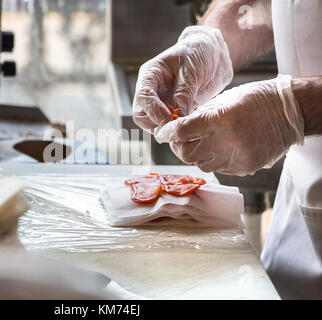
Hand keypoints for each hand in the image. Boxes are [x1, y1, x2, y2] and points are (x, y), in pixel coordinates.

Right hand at [132, 26, 232, 132]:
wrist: (214, 53)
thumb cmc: (199, 52)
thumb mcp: (191, 70)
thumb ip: (184, 93)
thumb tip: (179, 117)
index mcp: (150, 76)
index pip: (143, 97)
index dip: (153, 111)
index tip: (170, 119)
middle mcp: (152, 91)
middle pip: (142, 116)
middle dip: (156, 124)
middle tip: (177, 128)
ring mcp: (162, 102)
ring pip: (154, 124)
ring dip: (168, 129)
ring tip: (186, 127)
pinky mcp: (174, 111)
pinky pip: (170, 125)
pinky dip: (178, 129)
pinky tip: (191, 127)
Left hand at [155, 75, 304, 175]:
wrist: (292, 112)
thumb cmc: (257, 99)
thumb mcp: (225, 99)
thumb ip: (200, 115)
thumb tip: (178, 126)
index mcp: (221, 119)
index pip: (182, 131)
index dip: (168, 133)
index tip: (163, 133)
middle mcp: (227, 142)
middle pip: (187, 154)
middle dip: (178, 147)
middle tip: (179, 140)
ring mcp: (237, 158)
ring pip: (201, 165)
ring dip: (196, 155)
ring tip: (200, 143)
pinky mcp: (245, 167)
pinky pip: (219, 169)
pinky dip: (214, 160)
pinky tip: (219, 148)